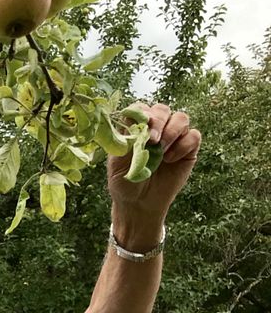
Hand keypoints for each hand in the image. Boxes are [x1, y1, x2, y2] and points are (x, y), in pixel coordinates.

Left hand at [107, 103, 201, 223]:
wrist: (140, 203)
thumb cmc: (125, 182)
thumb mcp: (118, 164)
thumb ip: (127, 143)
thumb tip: (137, 125)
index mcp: (135, 128)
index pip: (140, 108)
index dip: (143, 113)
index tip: (142, 127)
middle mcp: (156, 128)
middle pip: (162, 109)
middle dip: (158, 120)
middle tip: (153, 140)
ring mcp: (173, 137)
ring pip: (181, 118)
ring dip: (172, 132)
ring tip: (161, 152)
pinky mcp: (188, 149)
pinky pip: (194, 136)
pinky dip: (183, 145)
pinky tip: (170, 159)